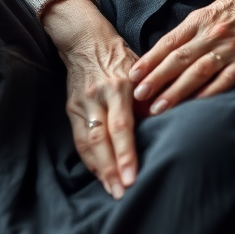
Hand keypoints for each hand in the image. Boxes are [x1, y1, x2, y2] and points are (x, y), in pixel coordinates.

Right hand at [42, 0, 139, 199]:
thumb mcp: (140, 70)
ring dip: (99, 170)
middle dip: (111, 169)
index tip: (132, 176)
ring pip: (87, 144)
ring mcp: (82, 104)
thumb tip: (163, 124)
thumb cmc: (121, 56)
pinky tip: (100, 174)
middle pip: (101, 141)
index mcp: (119, 86)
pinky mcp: (71, 109)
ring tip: (112, 190)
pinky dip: (90, 160)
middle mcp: (98, 97)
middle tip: (122, 192)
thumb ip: (149, 97)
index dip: (126, 153)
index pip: (122, 126)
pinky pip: (79, 140)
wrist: (86, 41)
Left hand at [128, 0, 234, 112]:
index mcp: (200, 20)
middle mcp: (212, 34)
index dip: (149, 60)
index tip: (132, 76)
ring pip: (198, 72)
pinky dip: (208, 93)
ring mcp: (230, 48)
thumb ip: (187, 33)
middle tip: (138, 96)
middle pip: (179, 59)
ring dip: (176, 91)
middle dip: (156, 79)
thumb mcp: (207, 12)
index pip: (169, 43)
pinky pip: (225, 80)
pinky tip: (194, 105)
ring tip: (159, 107)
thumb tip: (161, 57)